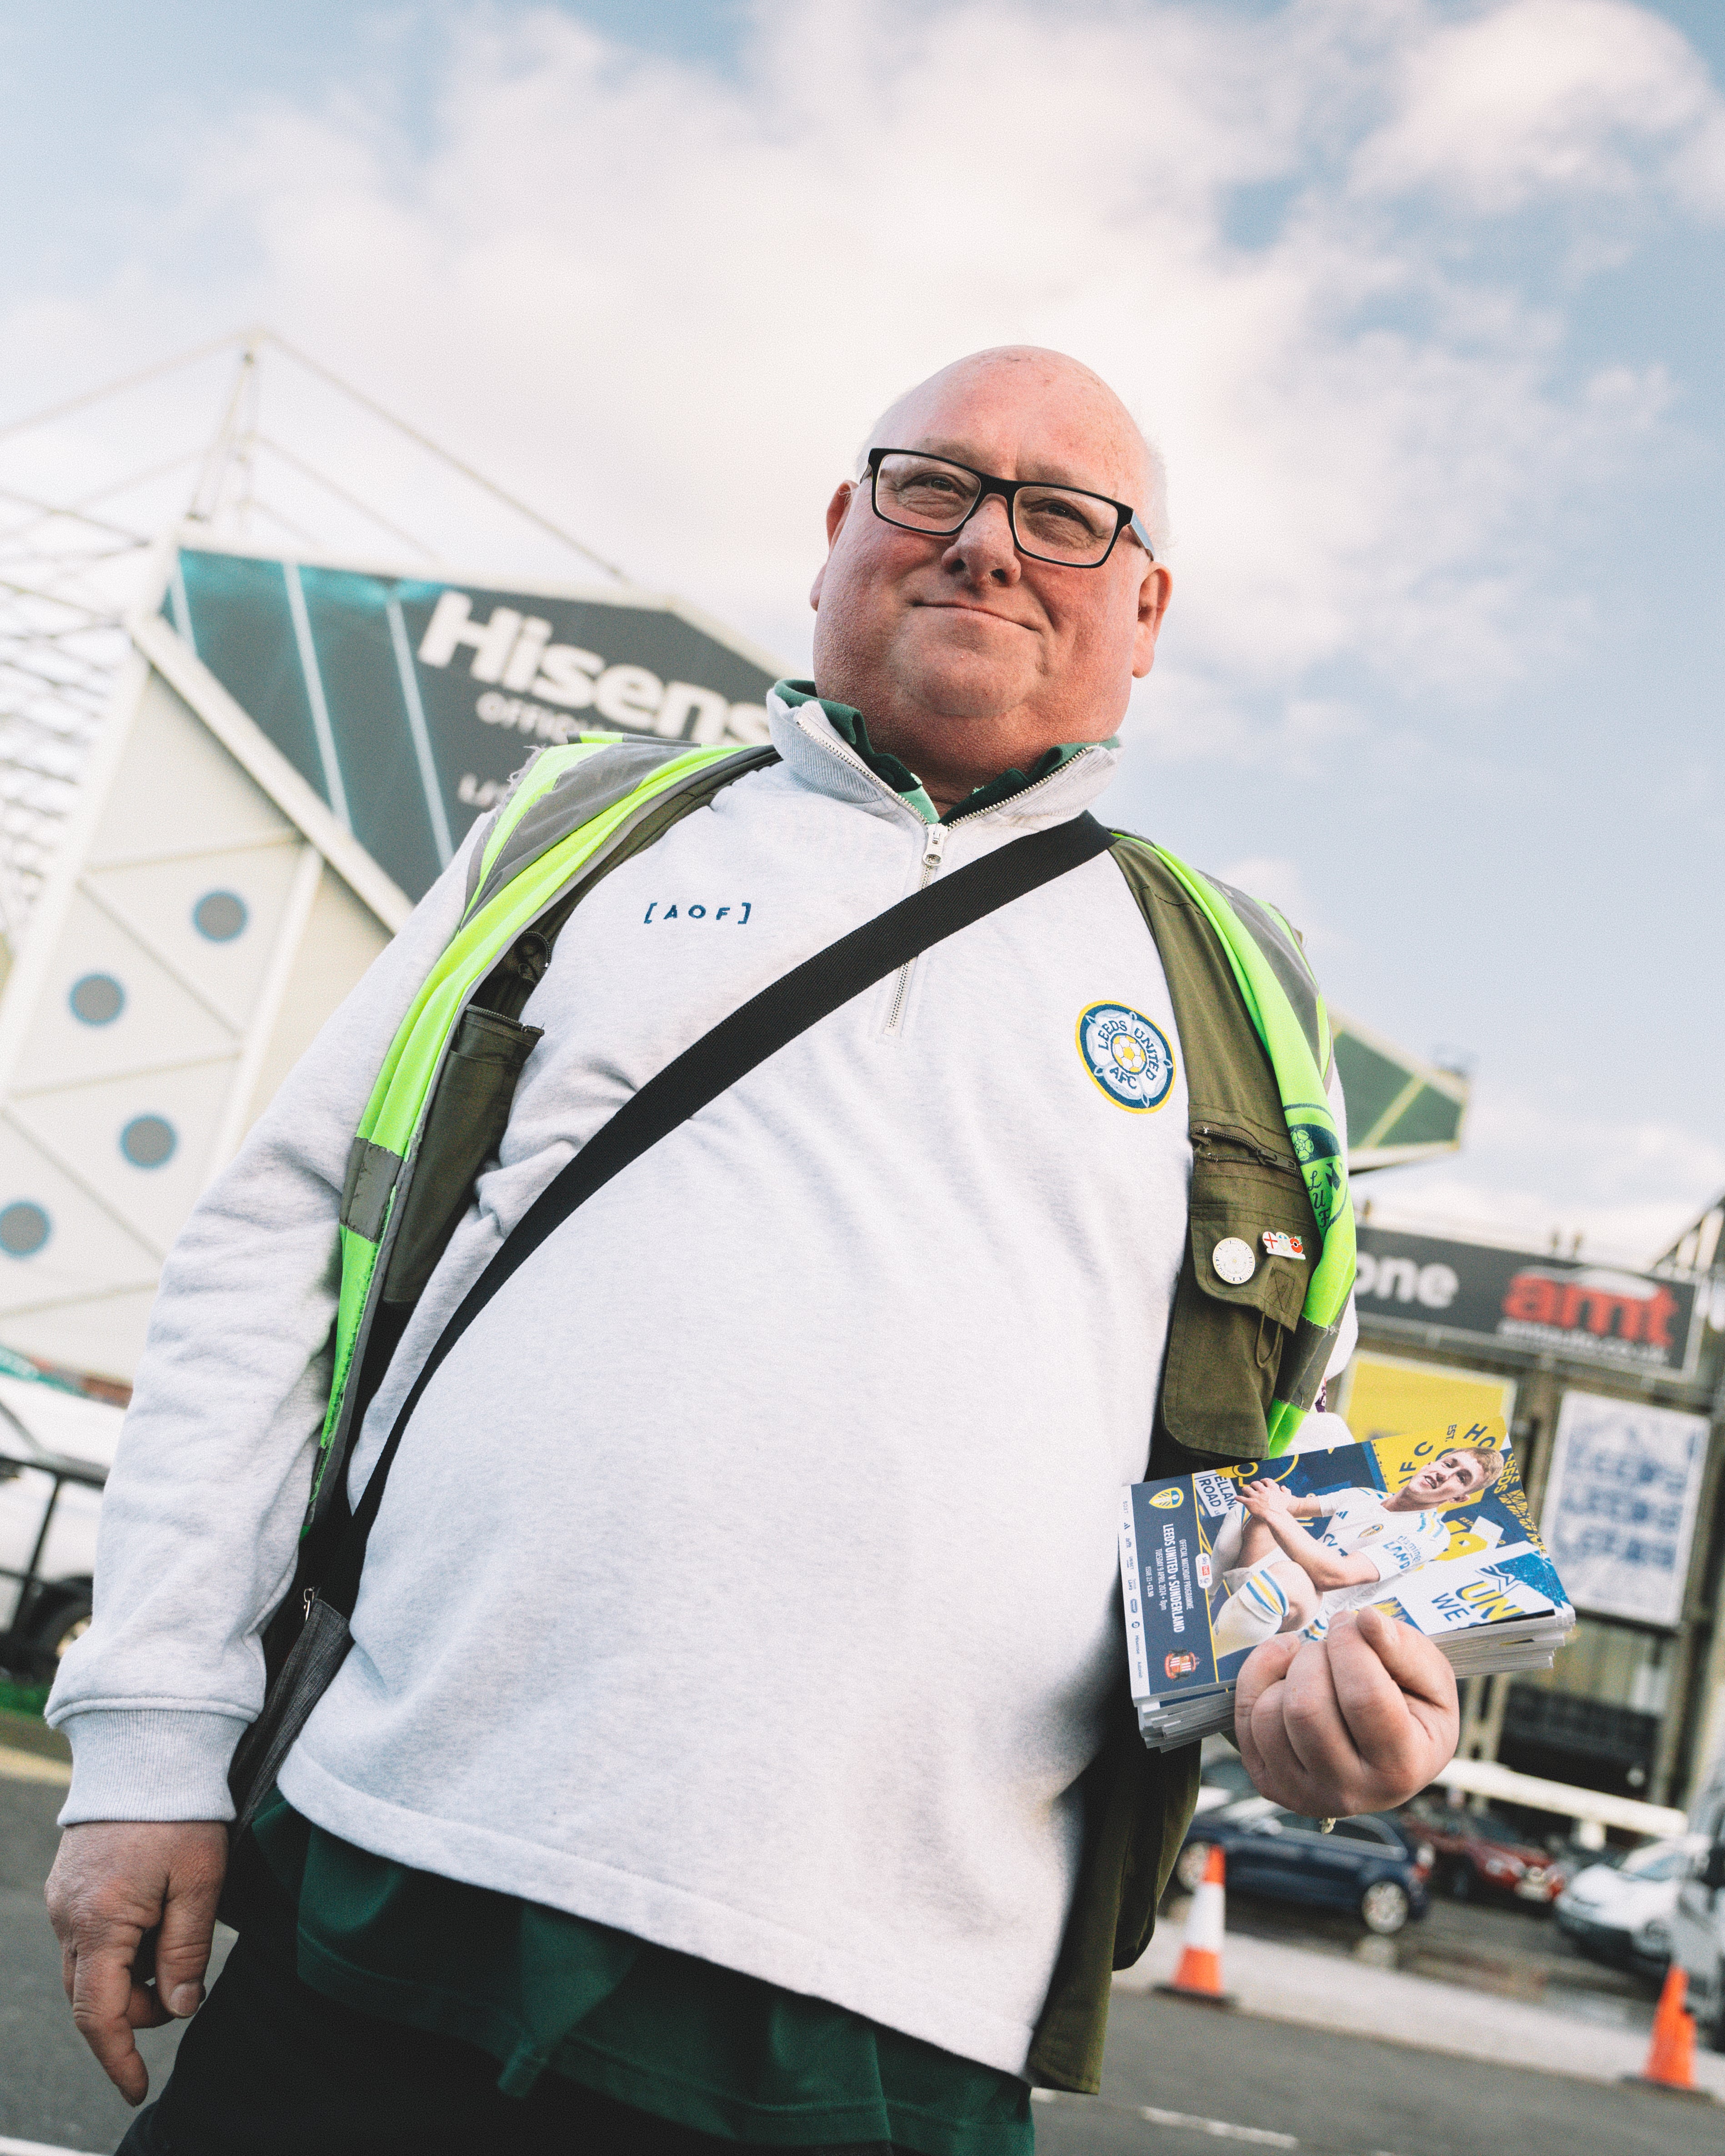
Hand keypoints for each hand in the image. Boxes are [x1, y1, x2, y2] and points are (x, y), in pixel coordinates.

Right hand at [45, 1820, 227, 2105]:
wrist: (146, 1749)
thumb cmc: (181, 1811)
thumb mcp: (201, 1881)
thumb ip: (188, 1950)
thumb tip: (182, 2010)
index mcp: (99, 1923)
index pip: (99, 2016)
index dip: (119, 2059)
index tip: (139, 2090)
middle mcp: (68, 1918)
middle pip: (94, 1998)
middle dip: (139, 2010)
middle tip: (188, 1984)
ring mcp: (62, 1902)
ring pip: (91, 1970)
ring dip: (131, 1977)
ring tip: (176, 1938)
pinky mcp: (68, 1886)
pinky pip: (88, 1938)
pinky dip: (121, 1947)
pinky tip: (156, 1915)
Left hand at [1233, 1607, 1457, 1816]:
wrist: (1386, 1756)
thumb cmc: (1412, 1710)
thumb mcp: (1431, 1679)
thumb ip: (1404, 1648)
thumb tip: (1367, 1620)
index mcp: (1401, 1768)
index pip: (1364, 1698)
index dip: (1352, 1645)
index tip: (1352, 1623)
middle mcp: (1351, 1792)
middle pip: (1307, 1708)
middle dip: (1317, 1656)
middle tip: (1334, 1647)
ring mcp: (1303, 1794)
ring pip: (1270, 1713)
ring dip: (1289, 1669)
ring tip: (1317, 1664)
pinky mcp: (1269, 1782)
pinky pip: (1245, 1718)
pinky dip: (1259, 1678)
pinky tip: (1286, 1668)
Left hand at [1238, 1478, 1292, 1520]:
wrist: (1276, 1517)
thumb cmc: (1282, 1509)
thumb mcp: (1287, 1498)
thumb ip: (1286, 1491)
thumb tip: (1282, 1487)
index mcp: (1271, 1488)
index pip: (1265, 1480)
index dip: (1263, 1481)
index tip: (1262, 1482)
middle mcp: (1262, 1490)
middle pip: (1255, 1483)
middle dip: (1253, 1485)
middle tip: (1252, 1487)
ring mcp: (1255, 1496)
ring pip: (1246, 1489)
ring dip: (1244, 1490)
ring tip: (1244, 1491)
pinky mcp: (1249, 1503)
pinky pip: (1241, 1498)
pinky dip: (1238, 1498)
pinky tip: (1237, 1498)